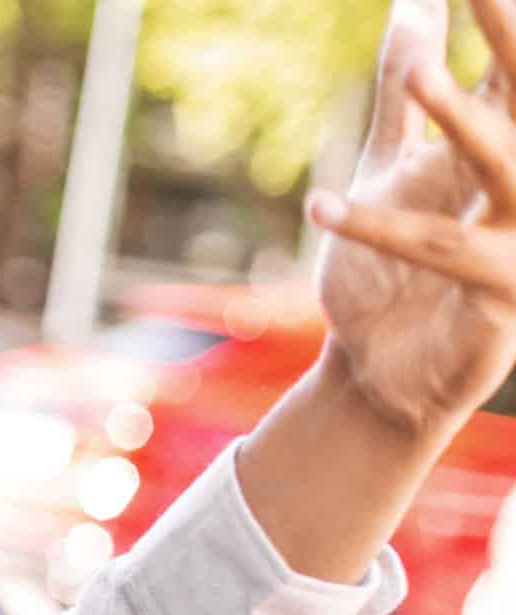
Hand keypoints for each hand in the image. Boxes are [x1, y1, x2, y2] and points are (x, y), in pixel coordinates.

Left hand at [312, 0, 515, 434]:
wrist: (384, 374)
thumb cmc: (392, 267)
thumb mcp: (393, 162)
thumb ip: (407, 81)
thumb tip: (413, 0)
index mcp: (507, 145)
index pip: (513, 69)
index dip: (502, 22)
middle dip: (509, 43)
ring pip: (504, 166)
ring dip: (459, 121)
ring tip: (416, 80)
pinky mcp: (502, 292)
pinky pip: (437, 250)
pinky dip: (375, 226)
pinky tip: (320, 204)